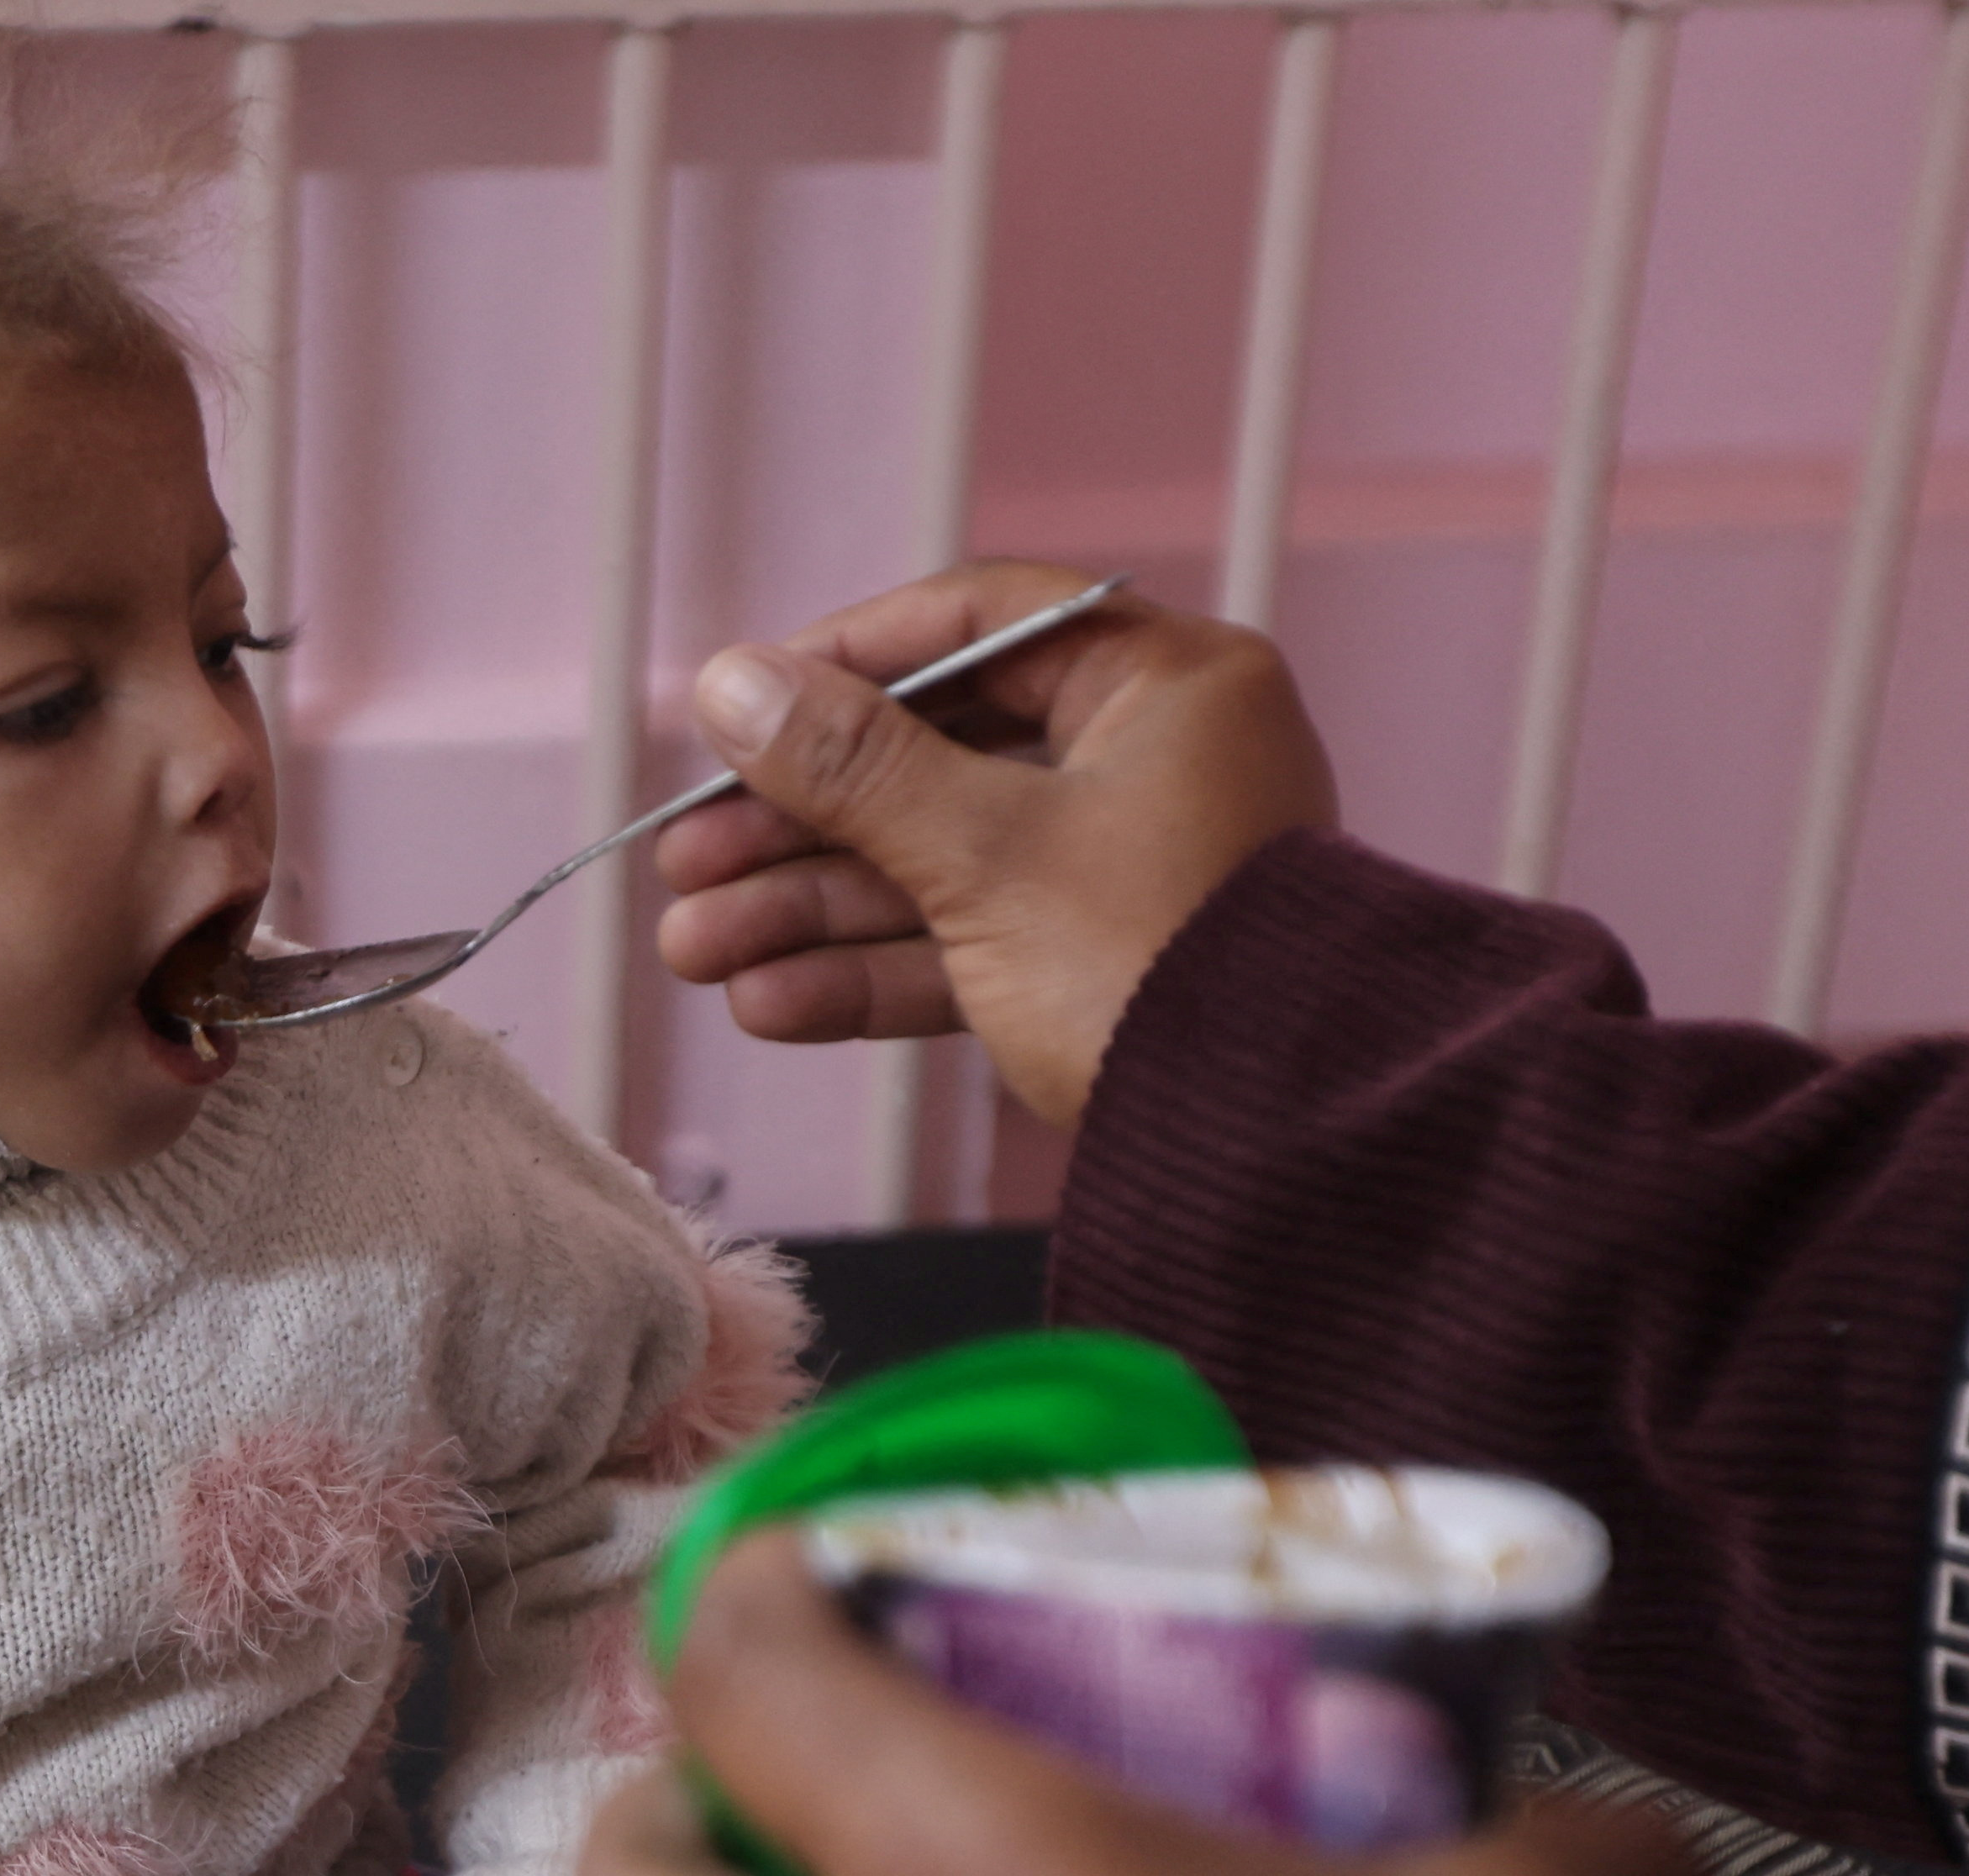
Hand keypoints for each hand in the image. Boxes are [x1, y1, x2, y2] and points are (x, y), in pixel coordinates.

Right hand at [651, 562, 1336, 1126]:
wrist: (1282, 1154)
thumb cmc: (1162, 967)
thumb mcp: (987, 853)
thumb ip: (852, 767)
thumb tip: (732, 684)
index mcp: (1166, 686)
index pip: (977, 629)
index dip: (843, 666)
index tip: (738, 710)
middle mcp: (1151, 764)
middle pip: (937, 760)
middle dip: (798, 823)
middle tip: (686, 859)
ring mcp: (1125, 873)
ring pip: (939, 866)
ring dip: (812, 909)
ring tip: (694, 947)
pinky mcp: (1099, 970)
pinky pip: (970, 950)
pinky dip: (874, 973)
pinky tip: (766, 1000)